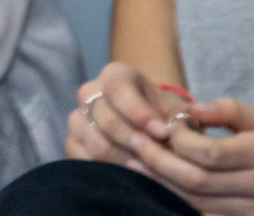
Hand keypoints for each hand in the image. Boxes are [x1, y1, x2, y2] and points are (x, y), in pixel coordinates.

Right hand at [66, 61, 184, 167]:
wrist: (150, 128)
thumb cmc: (166, 116)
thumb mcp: (178, 111)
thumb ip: (181, 118)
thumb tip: (179, 131)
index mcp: (114, 75)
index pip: (120, 90)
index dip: (140, 113)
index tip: (163, 132)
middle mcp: (89, 93)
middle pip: (107, 120)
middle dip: (135, 142)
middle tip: (158, 158)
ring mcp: (77, 119)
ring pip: (97, 144)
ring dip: (126, 161)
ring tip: (149, 169)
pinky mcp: (73, 144)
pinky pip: (87, 162)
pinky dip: (110, 172)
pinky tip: (132, 176)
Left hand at [128, 96, 253, 214]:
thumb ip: (228, 110)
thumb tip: (189, 109)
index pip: (208, 153)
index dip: (177, 141)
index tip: (163, 126)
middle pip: (197, 181)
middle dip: (158, 164)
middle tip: (131, 147)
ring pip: (198, 204)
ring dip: (163, 186)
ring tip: (136, 165)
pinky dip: (182, 206)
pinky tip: (160, 190)